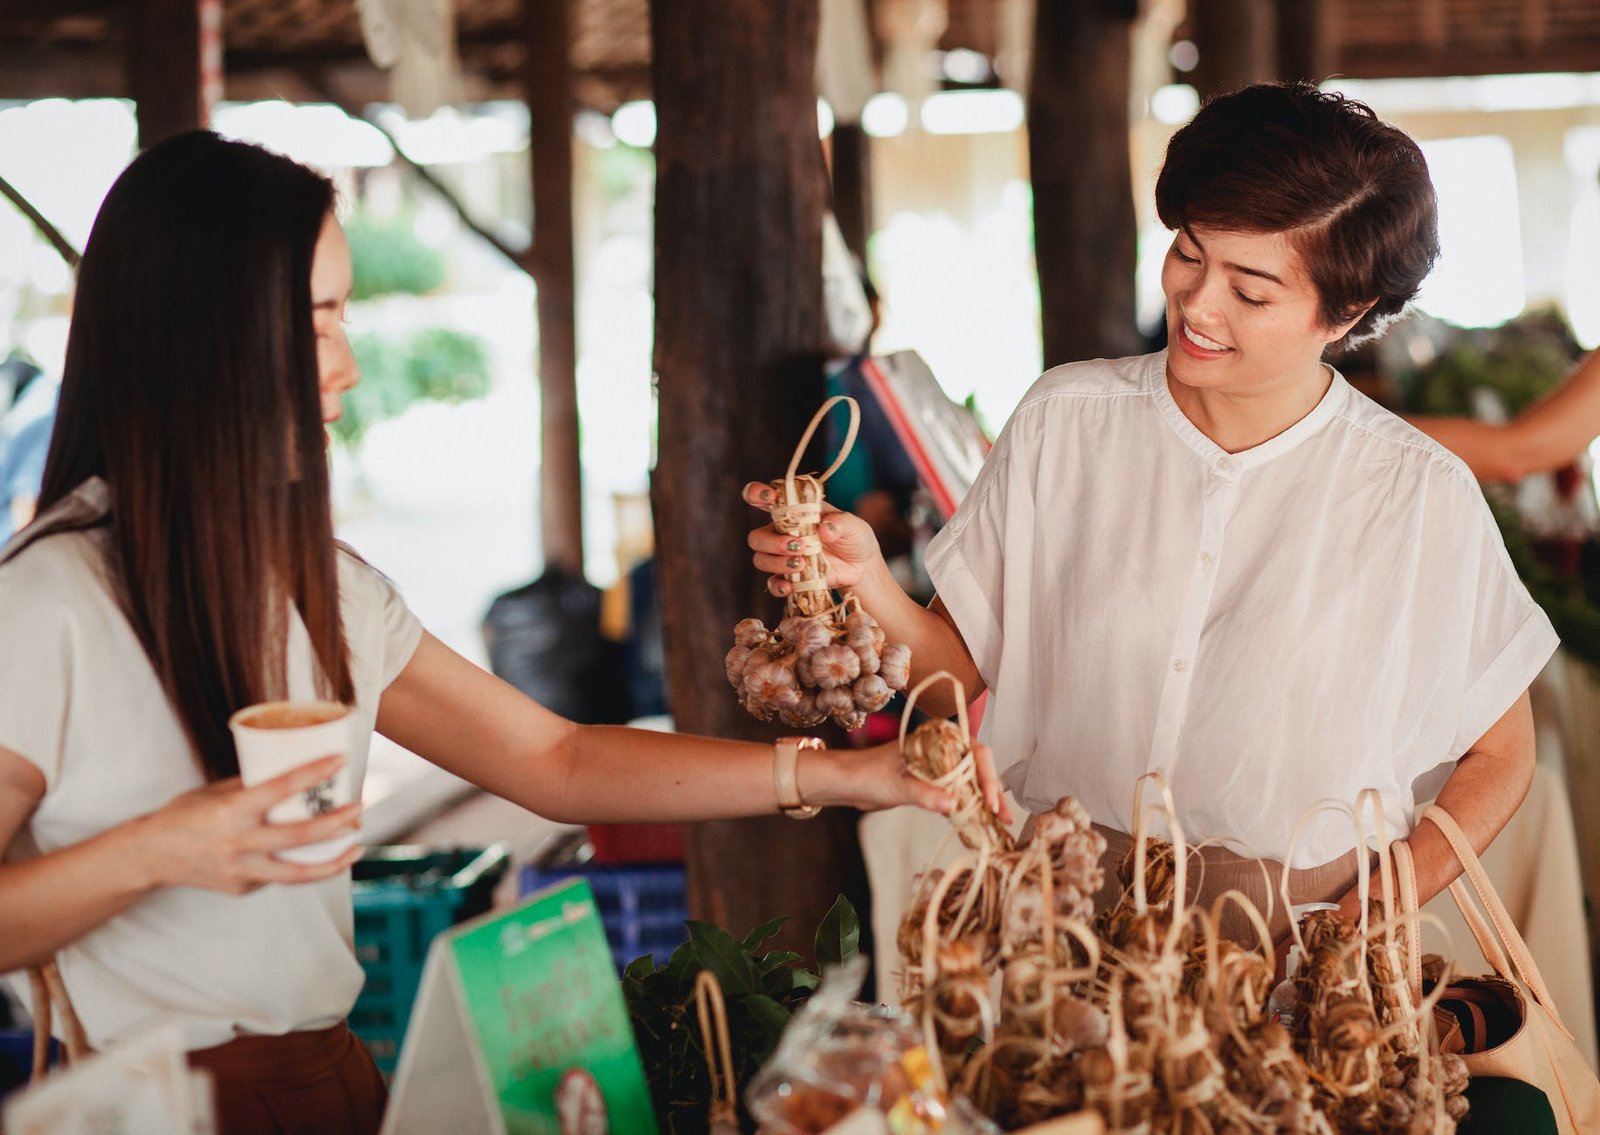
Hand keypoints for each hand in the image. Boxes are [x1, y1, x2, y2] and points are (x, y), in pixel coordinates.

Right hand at [131, 755, 362, 894]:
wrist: (150, 856)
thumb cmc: (184, 815)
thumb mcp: (215, 791)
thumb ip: (253, 787)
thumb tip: (294, 776)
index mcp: (231, 810)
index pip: (281, 788)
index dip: (314, 773)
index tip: (341, 760)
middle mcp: (238, 843)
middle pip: (300, 836)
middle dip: (338, 822)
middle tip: (360, 808)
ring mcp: (240, 870)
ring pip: (298, 872)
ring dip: (333, 861)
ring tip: (356, 848)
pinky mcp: (242, 888)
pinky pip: (277, 876)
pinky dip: (297, 864)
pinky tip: (311, 855)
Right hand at [743, 482, 883, 596]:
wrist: (862, 567)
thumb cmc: (854, 537)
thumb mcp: (853, 525)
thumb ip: (839, 523)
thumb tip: (824, 529)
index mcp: (794, 511)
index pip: (766, 498)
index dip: (758, 493)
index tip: (767, 497)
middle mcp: (783, 533)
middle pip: (757, 537)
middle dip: (771, 542)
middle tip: (799, 546)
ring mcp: (783, 557)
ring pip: (761, 559)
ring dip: (777, 562)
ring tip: (802, 564)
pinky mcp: (790, 578)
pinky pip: (773, 584)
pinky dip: (778, 586)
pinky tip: (790, 587)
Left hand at [807, 740, 1010, 822]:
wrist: (849, 784)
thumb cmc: (868, 774)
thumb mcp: (897, 785)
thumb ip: (924, 794)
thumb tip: (952, 805)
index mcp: (938, 739)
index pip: (975, 752)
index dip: (988, 776)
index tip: (991, 800)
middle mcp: (944, 750)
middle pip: (979, 768)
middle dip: (993, 792)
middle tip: (1003, 817)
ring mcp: (941, 767)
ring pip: (972, 782)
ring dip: (986, 801)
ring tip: (1000, 822)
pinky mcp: (935, 784)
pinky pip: (960, 793)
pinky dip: (971, 807)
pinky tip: (981, 821)